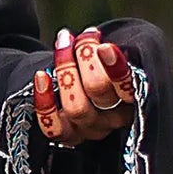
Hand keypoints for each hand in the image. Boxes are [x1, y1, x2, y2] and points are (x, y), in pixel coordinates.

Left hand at [33, 28, 134, 146]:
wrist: (86, 87)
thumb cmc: (106, 67)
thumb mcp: (117, 59)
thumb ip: (112, 52)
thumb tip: (95, 37)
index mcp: (132, 99)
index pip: (129, 88)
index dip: (116, 70)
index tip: (104, 47)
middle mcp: (113, 117)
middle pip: (98, 89)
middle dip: (85, 56)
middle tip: (80, 37)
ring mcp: (90, 129)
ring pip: (76, 106)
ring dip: (65, 70)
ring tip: (63, 44)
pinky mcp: (68, 136)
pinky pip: (53, 127)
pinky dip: (44, 102)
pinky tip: (41, 76)